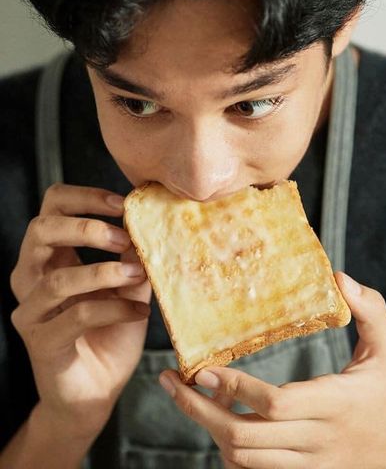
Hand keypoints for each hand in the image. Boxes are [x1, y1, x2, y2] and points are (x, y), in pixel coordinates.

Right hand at [10, 183, 150, 438]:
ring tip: (138, 275)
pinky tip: (140, 313)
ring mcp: (32, 311)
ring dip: (105, 272)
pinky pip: (77, 316)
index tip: (122, 203)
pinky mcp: (41, 341)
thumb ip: (134, 257)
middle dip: (87, 227)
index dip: (84, 197)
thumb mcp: (129, 286)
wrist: (97, 390)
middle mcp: (33, 278)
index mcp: (53, 257)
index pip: (52, 207)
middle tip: (124, 237)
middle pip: (41, 230)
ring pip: (58, 279)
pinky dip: (115, 310)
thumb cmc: (112, 332)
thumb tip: (151, 224)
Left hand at [159, 272, 385, 468]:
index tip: (203, 368)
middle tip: (171, 383)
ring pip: (245, 460)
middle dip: (200, 412)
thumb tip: (339, 277)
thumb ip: (370, 310)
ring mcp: (310, 465)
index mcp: (336, 402)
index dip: (234, 389)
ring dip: (211, 430)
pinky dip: (231, 453)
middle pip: (246, 437)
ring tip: (189, 397)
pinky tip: (219, 424)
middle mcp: (318, 438)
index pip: (276, 403)